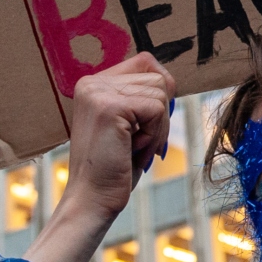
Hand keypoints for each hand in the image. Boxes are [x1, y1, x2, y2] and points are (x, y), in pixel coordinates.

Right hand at [24, 53, 173, 261]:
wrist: (92, 198)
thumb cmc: (114, 166)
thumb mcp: (129, 124)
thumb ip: (141, 97)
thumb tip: (170, 79)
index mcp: (94, 83)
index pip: (146, 63)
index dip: (160, 93)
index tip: (145, 124)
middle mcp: (92, 82)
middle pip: (158, 78)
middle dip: (160, 116)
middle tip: (137, 143)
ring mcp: (98, 93)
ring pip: (161, 94)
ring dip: (157, 129)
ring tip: (133, 148)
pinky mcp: (109, 106)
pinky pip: (157, 109)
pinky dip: (154, 135)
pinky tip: (132, 151)